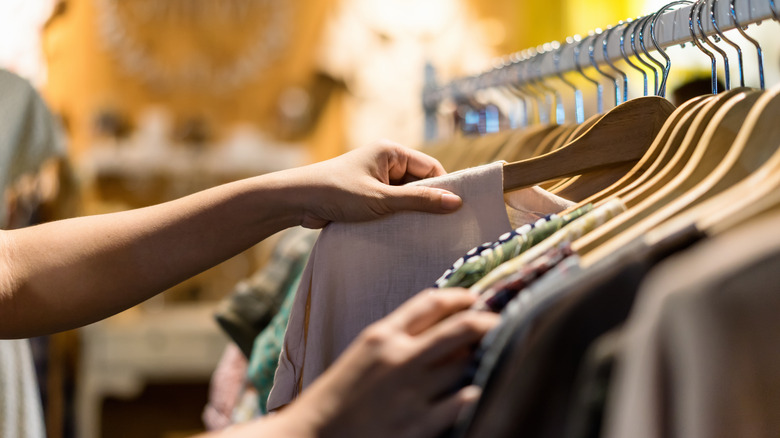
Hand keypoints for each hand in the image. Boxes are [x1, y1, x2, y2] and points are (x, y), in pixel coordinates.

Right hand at [281, 290, 498, 437]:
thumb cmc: (337, 399)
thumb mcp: (362, 357)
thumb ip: (397, 340)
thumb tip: (442, 332)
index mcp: (381, 336)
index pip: (431, 302)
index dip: (460, 297)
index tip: (475, 300)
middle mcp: (399, 358)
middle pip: (461, 327)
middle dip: (488, 322)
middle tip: (502, 324)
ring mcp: (411, 392)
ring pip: (468, 363)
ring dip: (486, 358)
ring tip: (497, 357)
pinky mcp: (419, 426)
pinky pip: (464, 402)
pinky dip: (477, 394)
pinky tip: (483, 392)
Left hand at [289, 140, 462, 227]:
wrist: (297, 201)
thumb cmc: (337, 193)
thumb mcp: (382, 199)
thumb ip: (419, 201)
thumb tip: (456, 202)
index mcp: (392, 152)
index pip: (431, 168)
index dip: (443, 188)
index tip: (455, 211)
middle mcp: (386, 161)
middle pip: (420, 183)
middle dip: (427, 203)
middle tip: (441, 226)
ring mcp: (376, 178)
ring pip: (406, 197)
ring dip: (410, 213)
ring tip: (422, 231)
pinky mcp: (367, 194)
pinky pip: (391, 205)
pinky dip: (396, 217)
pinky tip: (403, 232)